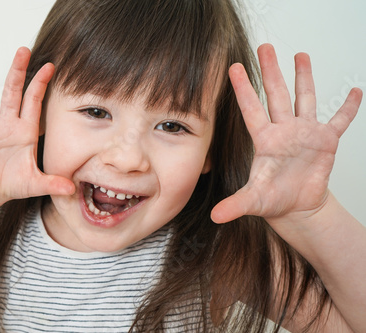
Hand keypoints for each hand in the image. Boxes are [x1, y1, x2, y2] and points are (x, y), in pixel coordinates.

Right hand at [0, 47, 74, 205]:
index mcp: (25, 130)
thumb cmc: (13, 182)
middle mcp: (6, 123)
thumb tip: (70, 190)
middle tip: (22, 50)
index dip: (41, 84)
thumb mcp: (34, 183)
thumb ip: (52, 183)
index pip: (34, 102)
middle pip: (12, 91)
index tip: (50, 66)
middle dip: (17, 71)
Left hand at [211, 44, 362, 223]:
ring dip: (304, 77)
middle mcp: (283, 130)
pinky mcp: (326, 141)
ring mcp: (304, 133)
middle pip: (276, 94)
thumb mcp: (253, 201)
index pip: (251, 109)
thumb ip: (235, 205)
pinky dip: (348, 108)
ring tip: (301, 55)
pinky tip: (356, 92)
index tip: (235, 67)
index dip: (243, 89)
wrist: (296, 207)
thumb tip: (214, 216)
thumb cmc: (273, 201)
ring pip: (304, 99)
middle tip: (265, 47)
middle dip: (271, 71)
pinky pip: (340, 120)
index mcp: (264, 140)